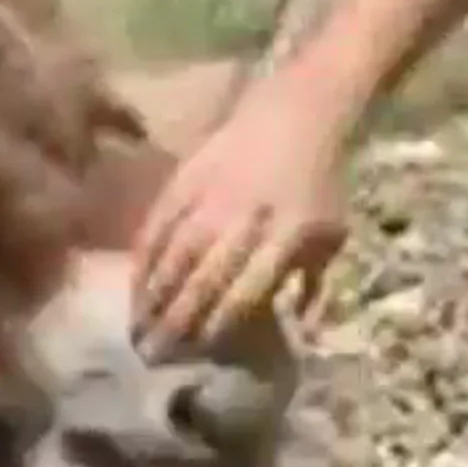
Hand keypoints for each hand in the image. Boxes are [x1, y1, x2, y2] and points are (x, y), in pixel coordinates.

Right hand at [131, 79, 349, 355]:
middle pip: (204, 278)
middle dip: (177, 320)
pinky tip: (134, 283)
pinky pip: (157, 223)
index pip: (247, 289)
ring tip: (137, 326)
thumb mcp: (332, 234)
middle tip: (153, 354)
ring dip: (153, 294)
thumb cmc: (319, 181)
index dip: (221, 322)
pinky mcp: (185, 179)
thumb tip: (302, 333)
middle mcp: (244, 220)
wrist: (298, 112)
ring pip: (174, 254)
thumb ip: (315, 286)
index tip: (200, 351)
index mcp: (286, 237)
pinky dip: (143, 256)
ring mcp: (210, 198)